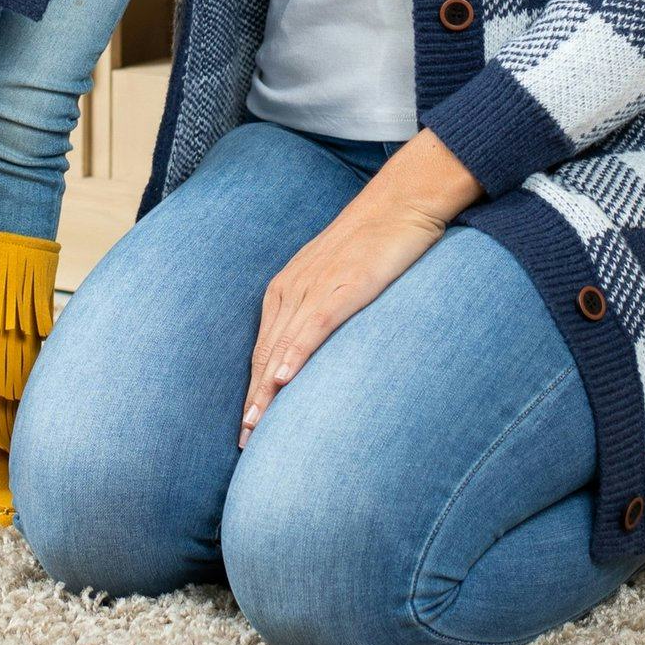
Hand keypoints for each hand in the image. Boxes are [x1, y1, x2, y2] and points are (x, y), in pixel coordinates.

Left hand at [239, 131, 480, 446]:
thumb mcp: (339, 279)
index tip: (246, 428)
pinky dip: (297, 353)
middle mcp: (293, 288)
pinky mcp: (344, 285)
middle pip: (266, 353)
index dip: (254, 389)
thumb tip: (319, 349)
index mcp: (288, 288)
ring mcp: (317, 286)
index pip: (265, 348)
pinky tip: (286, 379)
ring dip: (267, 389)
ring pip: (284, 345)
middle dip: (253, 399)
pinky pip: (314, 325)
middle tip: (243, 443)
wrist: (401, 201)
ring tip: (255, 427)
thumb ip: (323, 310)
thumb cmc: (374, 241)